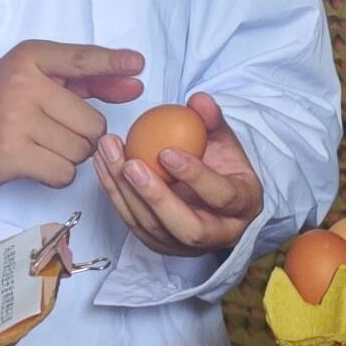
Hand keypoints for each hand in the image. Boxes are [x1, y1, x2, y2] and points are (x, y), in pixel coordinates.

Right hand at [0, 39, 145, 189]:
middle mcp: (23, 85)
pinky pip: (64, 172)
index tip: (137, 65)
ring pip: (81, 150)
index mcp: (28, 58)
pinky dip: (57, 174)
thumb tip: (133, 84)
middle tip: (53, 131)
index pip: (82, 59)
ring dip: (70, 156)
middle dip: (84, 135)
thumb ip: (83, 81)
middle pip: (93, 122)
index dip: (113, 63)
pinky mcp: (12, 154)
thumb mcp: (30, 79)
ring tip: (39, 145)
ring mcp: (16, 120)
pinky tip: (34, 162)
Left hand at [103, 94, 264, 256]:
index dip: (195, 175)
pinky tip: (103, 163)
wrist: (214, 196)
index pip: (221, 196)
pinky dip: (114, 193)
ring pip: (152, 228)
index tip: (166, 151)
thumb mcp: (224, 141)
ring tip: (108, 153)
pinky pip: (132, 222)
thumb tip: (198, 100)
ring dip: (125, 191)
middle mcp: (217, 234)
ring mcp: (185, 246)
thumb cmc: (222, 166)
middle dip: (155, 197)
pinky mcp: (159, 245)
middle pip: (186, 228)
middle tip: (130, 165)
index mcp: (242, 206)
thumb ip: (212, 121)